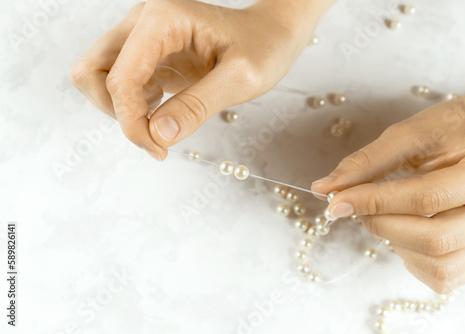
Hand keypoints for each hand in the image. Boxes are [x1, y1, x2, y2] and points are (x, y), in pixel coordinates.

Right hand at [71, 0, 328, 160]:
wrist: (272, 34)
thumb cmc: (263, 48)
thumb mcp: (240, 79)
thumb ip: (198, 105)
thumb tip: (157, 134)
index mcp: (162, 20)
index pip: (120, 78)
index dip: (131, 121)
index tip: (159, 149)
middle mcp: (143, 22)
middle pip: (91, 72)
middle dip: (115, 112)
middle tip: (153, 134)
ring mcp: (143, 37)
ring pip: (100, 79)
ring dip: (122, 110)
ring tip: (164, 120)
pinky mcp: (149, 54)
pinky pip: (121, 84)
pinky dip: (134, 106)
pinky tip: (166, 110)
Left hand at [312, 93, 464, 292]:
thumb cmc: (461, 127)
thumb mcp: (417, 132)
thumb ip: (371, 160)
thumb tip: (325, 187)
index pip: (427, 197)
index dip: (374, 202)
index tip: (336, 201)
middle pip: (436, 240)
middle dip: (383, 225)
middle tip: (358, 206)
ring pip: (441, 267)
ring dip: (397, 245)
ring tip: (386, 215)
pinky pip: (446, 277)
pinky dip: (413, 259)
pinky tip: (407, 231)